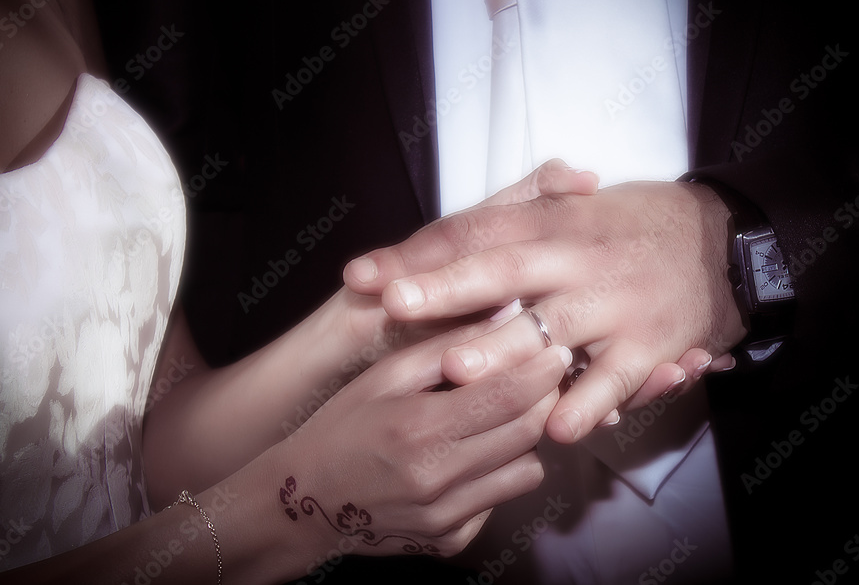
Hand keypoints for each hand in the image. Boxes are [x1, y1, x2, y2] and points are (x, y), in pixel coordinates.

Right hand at [261, 314, 570, 564]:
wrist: (303, 504)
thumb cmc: (339, 428)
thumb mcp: (383, 377)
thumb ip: (444, 348)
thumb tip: (502, 317)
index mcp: (420, 427)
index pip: (509, 395)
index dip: (542, 369)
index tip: (556, 347)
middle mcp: (439, 477)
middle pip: (529, 432)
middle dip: (545, 399)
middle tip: (542, 375)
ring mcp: (448, 516)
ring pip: (527, 471)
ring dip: (525, 440)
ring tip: (501, 417)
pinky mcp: (452, 540)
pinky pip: (500, 500)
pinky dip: (498, 474)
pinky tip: (470, 456)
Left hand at [344, 180, 745, 442]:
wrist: (722, 241)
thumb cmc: (628, 227)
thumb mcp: (571, 209)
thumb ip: (507, 221)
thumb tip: (439, 238)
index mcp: (548, 221)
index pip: (471, 233)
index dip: (415, 255)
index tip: (362, 275)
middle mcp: (575, 256)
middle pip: (500, 269)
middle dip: (445, 289)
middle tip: (395, 306)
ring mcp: (612, 302)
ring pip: (550, 328)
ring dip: (504, 350)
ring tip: (458, 369)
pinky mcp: (648, 343)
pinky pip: (612, 378)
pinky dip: (585, 403)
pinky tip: (553, 428)